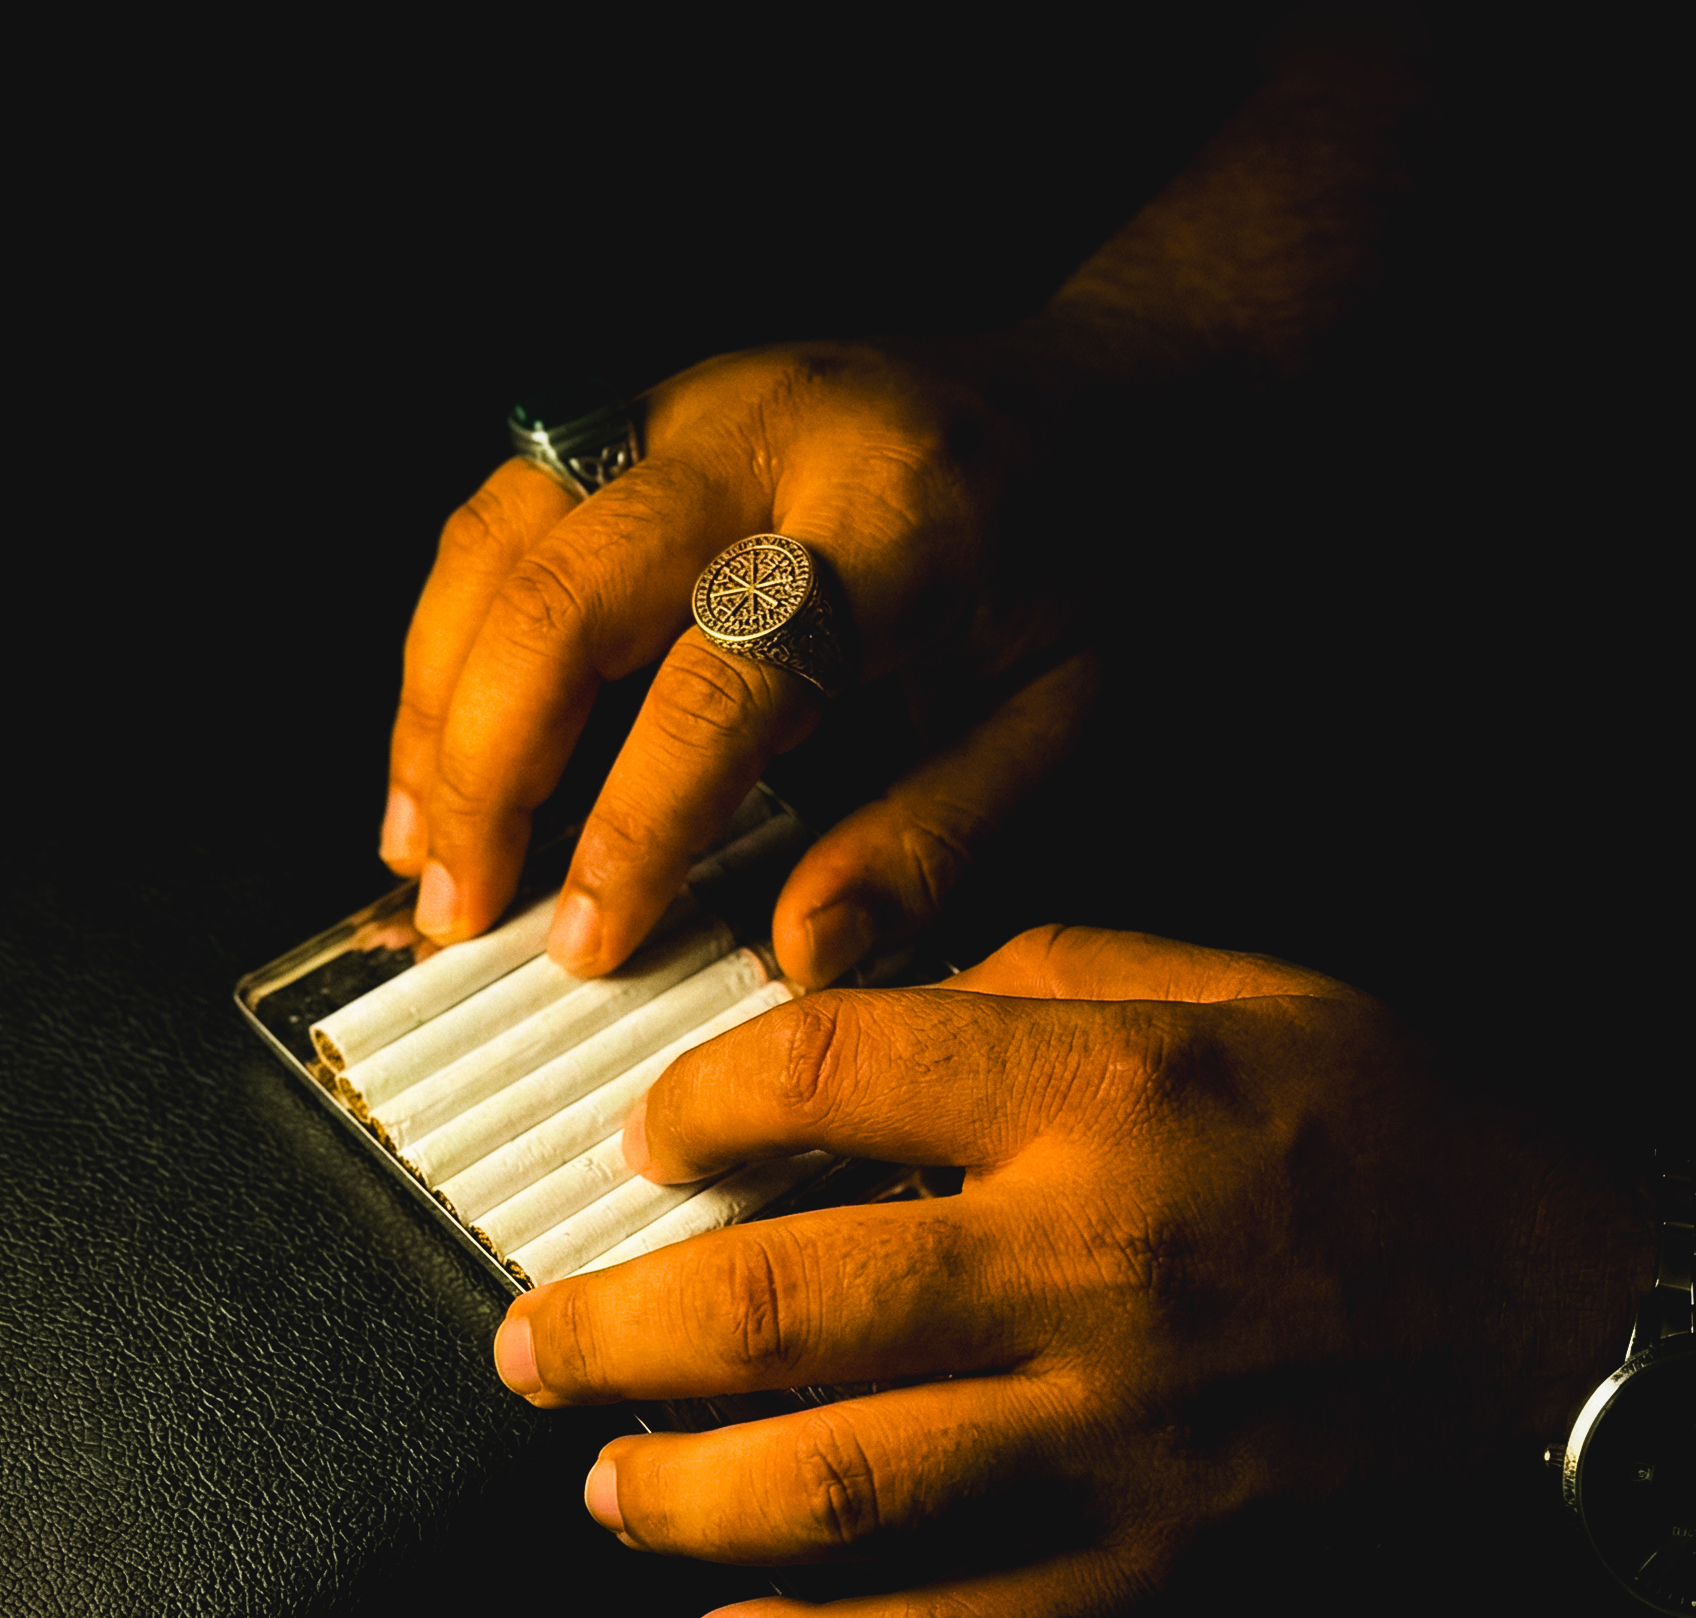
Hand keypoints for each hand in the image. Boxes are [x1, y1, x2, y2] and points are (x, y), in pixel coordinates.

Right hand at [383, 336, 1101, 987]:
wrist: (1090, 402)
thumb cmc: (1082, 569)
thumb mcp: (1067, 717)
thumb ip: (937, 835)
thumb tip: (802, 952)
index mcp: (896, 514)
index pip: (728, 679)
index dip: (638, 822)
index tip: (587, 943)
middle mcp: (768, 432)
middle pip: (569, 590)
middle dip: (487, 767)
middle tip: (460, 911)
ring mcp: (687, 404)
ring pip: (504, 542)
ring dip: (436, 705)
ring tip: (420, 849)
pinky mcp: (640, 413)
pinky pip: (502, 513)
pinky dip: (447, 638)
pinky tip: (438, 745)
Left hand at [492, 926, 1653, 1617]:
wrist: (1540, 1289)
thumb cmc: (1374, 1119)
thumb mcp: (1222, 983)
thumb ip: (1030, 984)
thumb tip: (859, 1014)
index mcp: (1103, 1093)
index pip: (827, 1076)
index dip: (698, 1100)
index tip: (652, 1134)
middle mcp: (1091, 1263)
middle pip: (787, 1302)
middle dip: (618, 1326)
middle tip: (536, 1337)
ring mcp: (1117, 1433)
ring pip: (843, 1484)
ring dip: (679, 1494)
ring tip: (599, 1481)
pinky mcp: (1152, 1556)